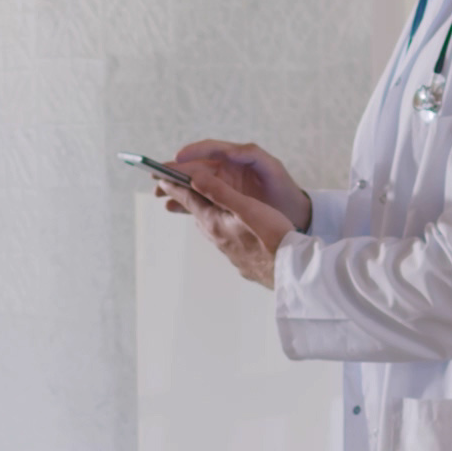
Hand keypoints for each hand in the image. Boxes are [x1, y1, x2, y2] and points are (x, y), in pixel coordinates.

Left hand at [159, 141, 298, 288]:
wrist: (291, 273)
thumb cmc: (273, 238)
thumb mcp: (247, 208)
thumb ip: (220, 192)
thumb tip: (195, 178)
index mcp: (216, 223)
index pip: (189, 200)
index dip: (175, 186)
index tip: (160, 177)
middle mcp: (218, 238)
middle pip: (197, 214)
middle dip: (186, 199)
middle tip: (175, 189)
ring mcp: (229, 252)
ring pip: (210, 228)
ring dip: (202, 214)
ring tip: (198, 207)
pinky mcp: (242, 260)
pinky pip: (224, 239)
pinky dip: (219, 227)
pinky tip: (228, 230)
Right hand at [166, 139, 308, 227]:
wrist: (294, 214)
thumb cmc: (284, 188)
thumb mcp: (271, 168)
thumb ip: (251, 155)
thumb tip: (227, 150)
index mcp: (235, 158)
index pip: (208, 152)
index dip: (192, 153)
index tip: (177, 158)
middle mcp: (225, 170)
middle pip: (195, 168)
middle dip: (175, 171)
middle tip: (156, 176)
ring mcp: (222, 187)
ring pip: (193, 185)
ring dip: (176, 188)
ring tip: (159, 193)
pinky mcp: (222, 201)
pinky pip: (198, 199)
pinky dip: (184, 202)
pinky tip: (171, 207)